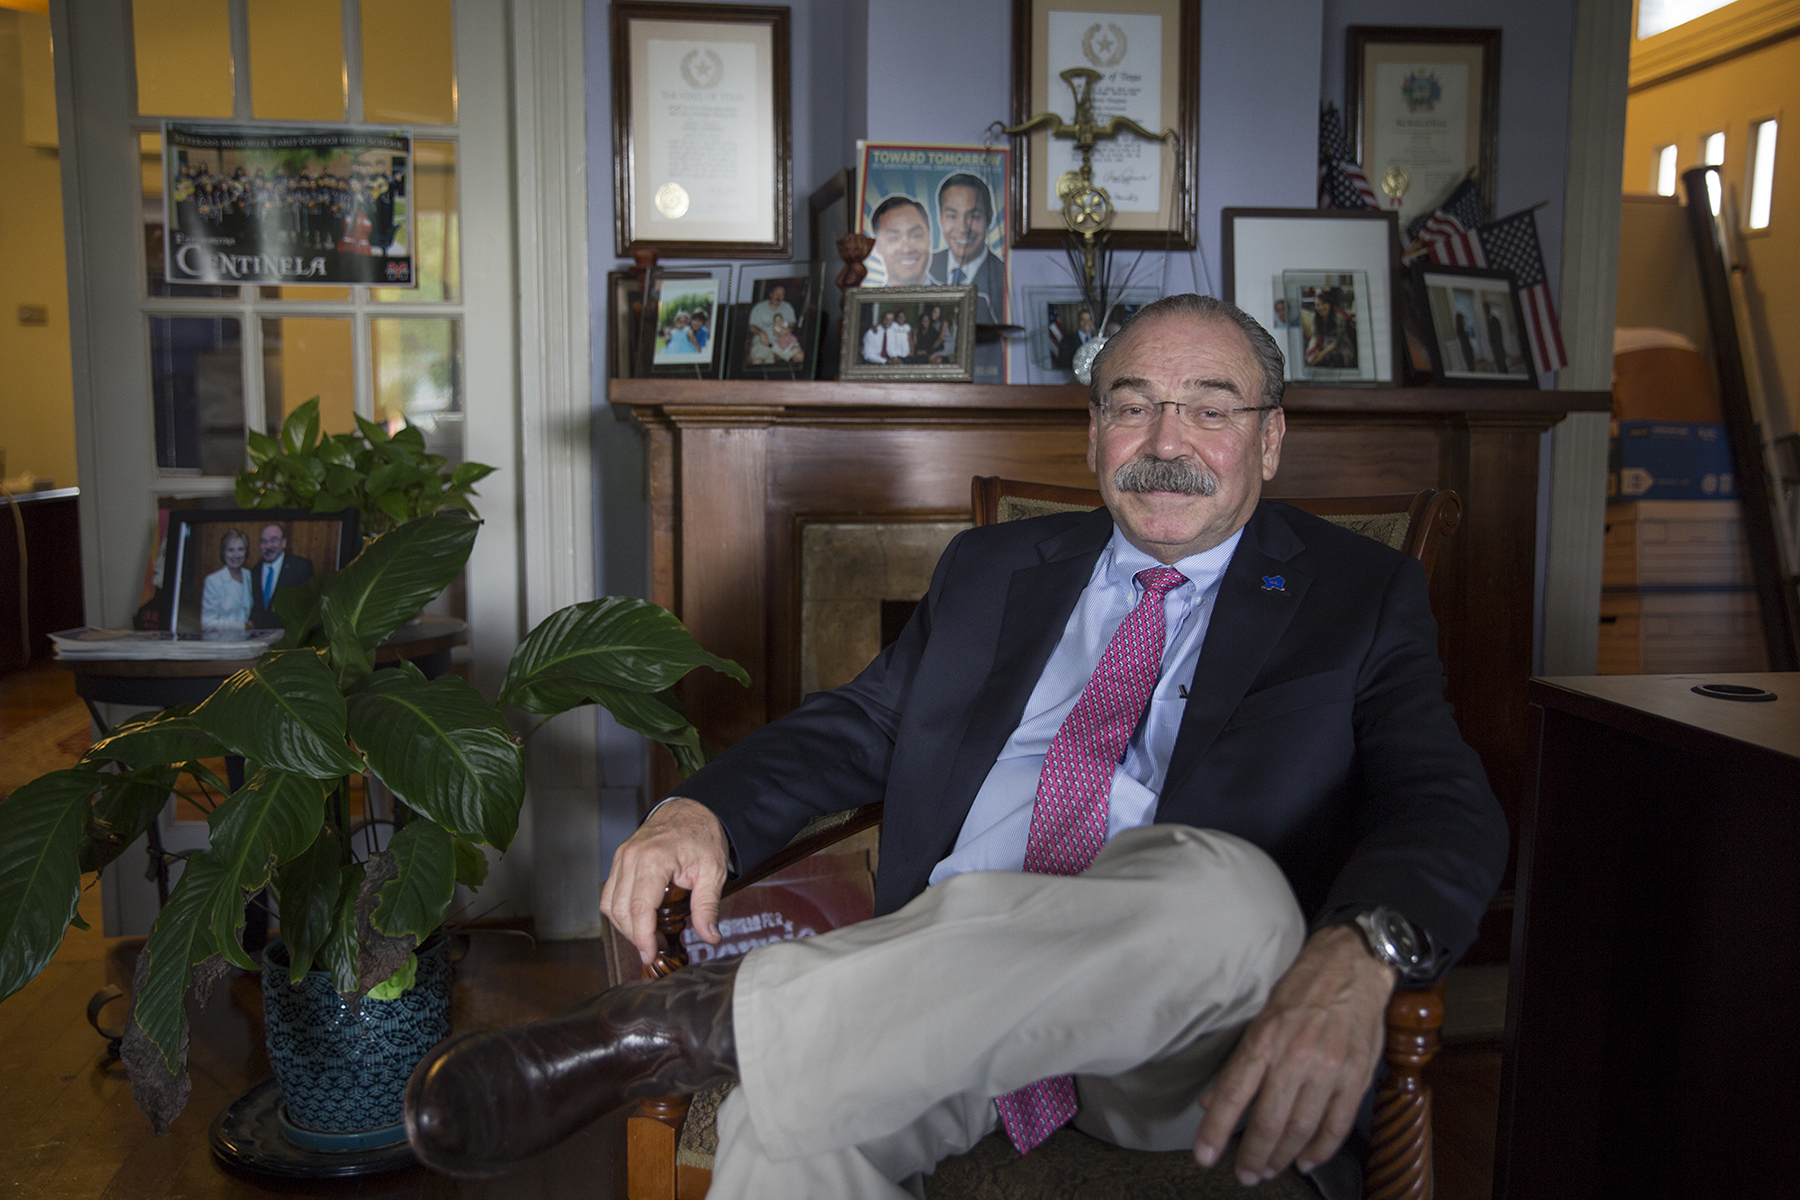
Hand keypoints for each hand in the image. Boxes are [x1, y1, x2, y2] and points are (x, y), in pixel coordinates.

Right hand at [599, 798, 729, 965]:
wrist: (693, 809)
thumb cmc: (703, 836)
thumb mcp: (713, 872)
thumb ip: (708, 906)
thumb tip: (710, 935)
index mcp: (655, 859)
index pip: (640, 908)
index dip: (642, 937)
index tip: (650, 954)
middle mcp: (631, 857)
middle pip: (621, 910)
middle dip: (635, 936)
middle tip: (656, 948)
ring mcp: (622, 857)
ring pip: (610, 904)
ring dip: (625, 926)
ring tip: (648, 936)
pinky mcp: (620, 859)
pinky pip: (610, 892)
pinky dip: (620, 910)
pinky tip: (639, 919)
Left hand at [1193, 924, 1395, 1184]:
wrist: (1353, 965)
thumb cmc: (1302, 988)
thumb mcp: (1262, 1016)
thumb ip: (1239, 1062)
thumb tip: (1210, 1100)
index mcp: (1265, 1040)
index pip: (1233, 1095)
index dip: (1216, 1131)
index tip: (1204, 1158)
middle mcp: (1295, 1057)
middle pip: (1268, 1121)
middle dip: (1253, 1156)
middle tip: (1245, 1175)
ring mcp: (1329, 1069)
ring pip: (1301, 1129)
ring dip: (1283, 1157)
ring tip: (1270, 1170)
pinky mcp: (1356, 1076)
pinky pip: (1337, 1124)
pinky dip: (1321, 1149)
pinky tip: (1307, 1159)